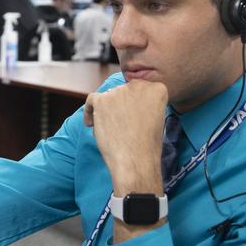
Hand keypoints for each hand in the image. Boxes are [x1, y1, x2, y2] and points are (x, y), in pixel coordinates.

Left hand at [84, 79, 166, 196]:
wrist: (135, 160)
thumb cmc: (147, 145)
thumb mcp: (156, 118)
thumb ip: (145, 104)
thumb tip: (126, 102)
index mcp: (156, 88)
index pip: (142, 89)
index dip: (136, 103)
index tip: (134, 116)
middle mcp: (138, 86)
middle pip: (124, 91)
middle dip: (121, 106)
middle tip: (121, 124)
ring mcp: (118, 92)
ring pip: (108, 97)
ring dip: (106, 111)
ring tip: (109, 130)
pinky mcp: (101, 100)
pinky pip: (91, 100)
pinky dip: (89, 111)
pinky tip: (91, 124)